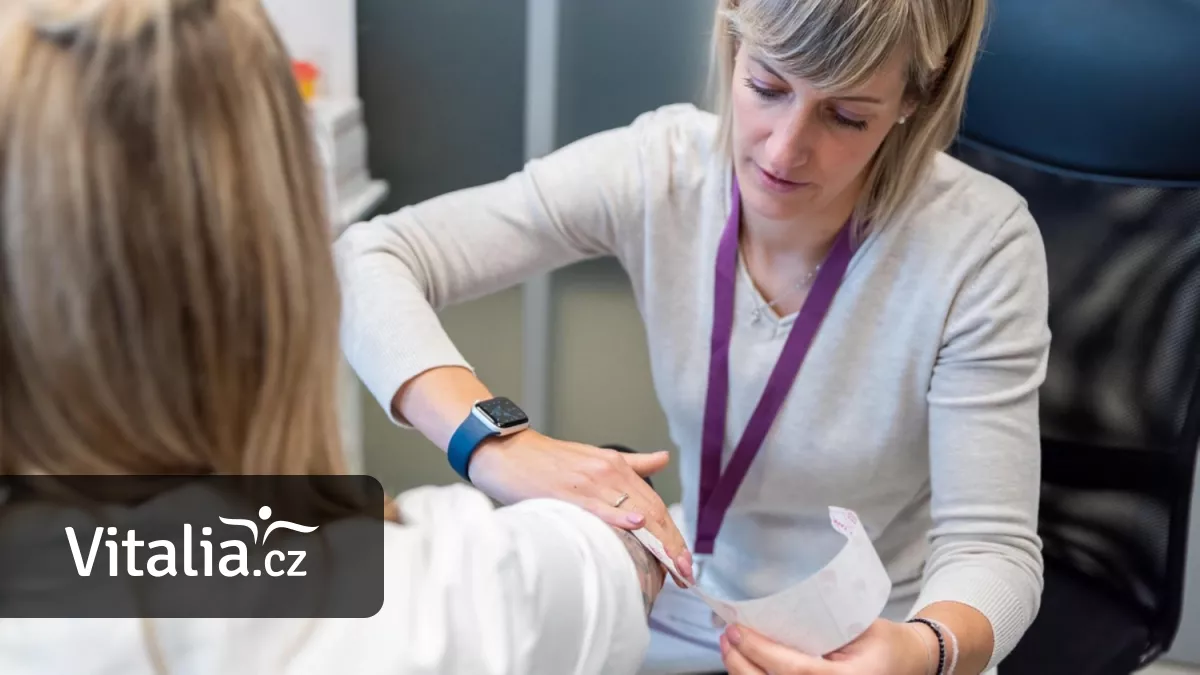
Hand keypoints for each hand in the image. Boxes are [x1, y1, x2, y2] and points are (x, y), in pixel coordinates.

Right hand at [468, 429, 694, 583]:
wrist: (506, 450)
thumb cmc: (546, 460)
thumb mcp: (593, 456)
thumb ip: (631, 464)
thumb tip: (663, 459)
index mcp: (616, 466)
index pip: (656, 504)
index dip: (674, 534)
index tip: (685, 561)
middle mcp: (609, 471)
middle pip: (652, 511)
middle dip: (673, 545)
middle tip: (686, 573)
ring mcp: (590, 481)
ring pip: (633, 511)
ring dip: (657, 542)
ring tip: (674, 568)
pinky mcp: (568, 491)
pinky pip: (599, 506)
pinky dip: (619, 516)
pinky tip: (637, 525)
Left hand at [720, 620, 930, 674]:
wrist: (909, 664)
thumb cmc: (886, 643)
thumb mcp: (859, 626)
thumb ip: (821, 624)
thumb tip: (772, 606)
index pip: (796, 672)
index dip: (762, 653)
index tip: (738, 630)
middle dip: (742, 665)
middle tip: (727, 637)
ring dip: (744, 673)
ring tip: (730, 647)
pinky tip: (746, 663)